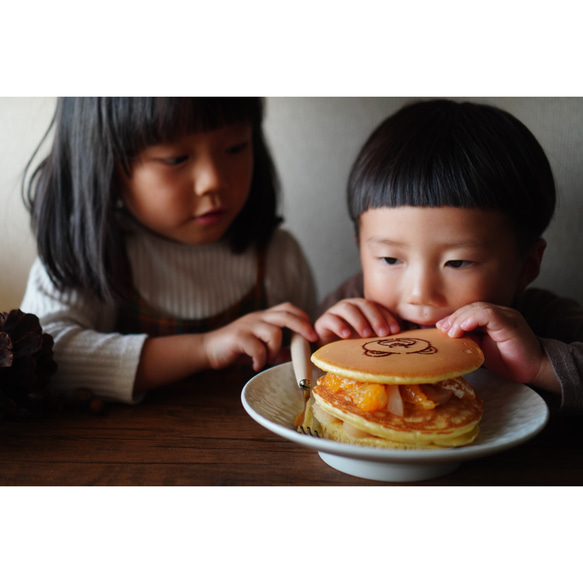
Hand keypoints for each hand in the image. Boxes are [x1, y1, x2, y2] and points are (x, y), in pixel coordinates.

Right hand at [203, 302, 316, 371]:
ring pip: (273, 332)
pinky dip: (260, 358)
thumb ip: (276, 348)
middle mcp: (257, 318)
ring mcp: (247, 326)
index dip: (302, 317)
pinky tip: (256, 365)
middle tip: (311, 339)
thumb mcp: (259, 345)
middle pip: (286, 315)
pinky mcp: (238, 337)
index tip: (312, 332)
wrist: (208, 349)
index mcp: (264, 317)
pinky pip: (257, 347)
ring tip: (268, 359)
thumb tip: (296, 355)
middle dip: (302, 326)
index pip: (287, 308)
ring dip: (275, 349)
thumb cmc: (236, 348)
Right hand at [314, 298, 400, 345]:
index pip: (378, 307)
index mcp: (363, 308)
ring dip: (359, 320)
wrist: (328, 351)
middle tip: (383, 333)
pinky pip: (330, 319)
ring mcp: (335, 312)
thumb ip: (382, 336)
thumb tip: (404, 340)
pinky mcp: (323, 321)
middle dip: (375, 318)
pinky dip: (338, 325)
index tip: (396, 331)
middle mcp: (350, 306)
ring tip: (366, 335)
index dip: (387, 317)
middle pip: (364, 304)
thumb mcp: (369, 340)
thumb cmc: (352, 345)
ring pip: (347, 308)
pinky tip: (345, 336)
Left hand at [436, 302, 558, 392]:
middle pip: (471, 307)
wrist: (535, 370)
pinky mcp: (510, 322)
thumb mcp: (482, 349)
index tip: (440, 329)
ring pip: (477, 308)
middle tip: (442, 330)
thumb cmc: (510, 361)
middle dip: (453, 318)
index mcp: (493, 318)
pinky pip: (488, 314)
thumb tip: (447, 337)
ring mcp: (506, 315)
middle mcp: (500, 313)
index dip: (453, 318)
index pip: (468, 311)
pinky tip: (462, 328)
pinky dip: (472, 319)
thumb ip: (469, 339)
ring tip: (450, 332)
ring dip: (460, 319)